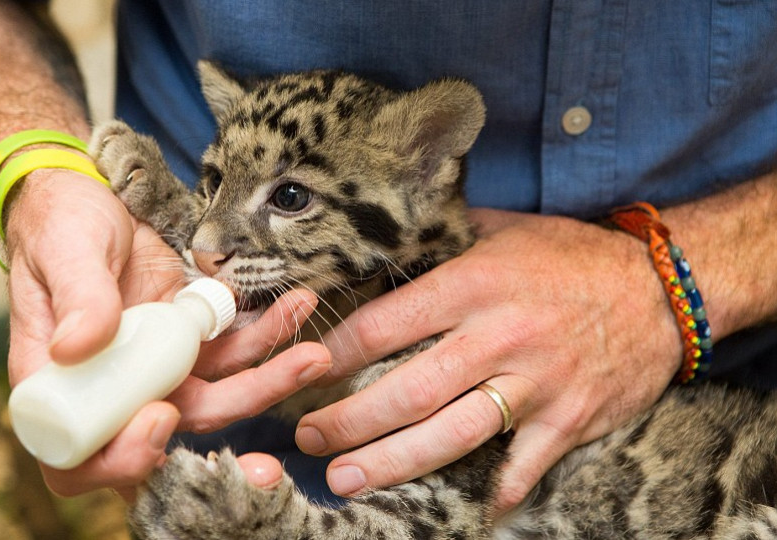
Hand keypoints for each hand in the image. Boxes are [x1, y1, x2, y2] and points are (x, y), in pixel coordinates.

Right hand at [4, 169, 328, 498]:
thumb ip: (76, 297)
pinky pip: (232, 351)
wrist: (89, 193)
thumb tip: (75, 349)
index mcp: (59, 387)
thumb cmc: (57, 223)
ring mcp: (156, 369)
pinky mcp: (190, 340)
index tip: (161, 416)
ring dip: (268, 380)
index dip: (121, 460)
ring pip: (216, 396)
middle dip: (228, 436)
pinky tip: (294, 306)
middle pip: (167, 434)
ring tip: (313, 353)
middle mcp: (112, 389)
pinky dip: (266, 335)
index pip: (79, 460)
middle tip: (276, 427)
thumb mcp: (62, 251)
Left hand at [294, 208, 680, 510]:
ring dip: (393, 462)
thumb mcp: (504, 230)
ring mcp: (537, 382)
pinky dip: (496, 490)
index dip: (338, 352)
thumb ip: (443, 237)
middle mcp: (500, 335)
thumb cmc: (572, 255)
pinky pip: (525, 464)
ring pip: (452, 433)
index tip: (305, 371)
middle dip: (349, 420)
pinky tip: (465, 509)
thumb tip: (384, 238)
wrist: (664, 286)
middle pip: (409, 389)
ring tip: (346, 479)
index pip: (386, 323)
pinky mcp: (570, 417)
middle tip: (307, 439)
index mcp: (474, 284)